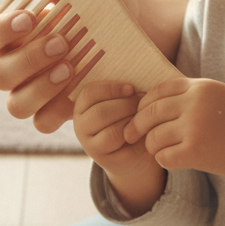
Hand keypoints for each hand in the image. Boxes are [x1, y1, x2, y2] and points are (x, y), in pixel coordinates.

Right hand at [0, 0, 192, 134]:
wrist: (143, 31)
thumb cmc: (105, 6)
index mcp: (13, 35)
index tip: (29, 19)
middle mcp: (16, 66)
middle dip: (28, 60)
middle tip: (62, 43)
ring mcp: (33, 93)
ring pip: (16, 104)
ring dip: (40, 88)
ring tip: (71, 68)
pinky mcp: (56, 113)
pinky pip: (42, 122)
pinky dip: (58, 109)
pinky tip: (81, 90)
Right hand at [73, 80, 165, 215]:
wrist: (134, 150)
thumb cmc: (129, 115)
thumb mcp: (122, 99)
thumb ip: (122, 87)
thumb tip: (135, 65)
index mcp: (82, 105)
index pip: (89, 92)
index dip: (111, 88)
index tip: (131, 87)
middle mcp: (80, 125)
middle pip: (101, 112)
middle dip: (126, 105)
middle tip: (143, 102)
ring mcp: (90, 145)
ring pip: (112, 130)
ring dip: (131, 121)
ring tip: (144, 116)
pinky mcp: (104, 160)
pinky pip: (121, 146)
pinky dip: (134, 135)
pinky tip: (143, 131)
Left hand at [127, 78, 224, 195]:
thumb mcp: (216, 95)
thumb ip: (190, 94)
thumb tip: (153, 100)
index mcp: (199, 87)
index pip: (158, 90)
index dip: (144, 102)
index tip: (138, 113)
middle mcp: (195, 104)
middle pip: (151, 112)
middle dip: (137, 124)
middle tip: (130, 134)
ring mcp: (195, 127)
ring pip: (154, 136)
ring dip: (151, 145)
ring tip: (156, 149)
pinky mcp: (196, 152)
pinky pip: (164, 156)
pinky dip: (162, 159)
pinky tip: (169, 159)